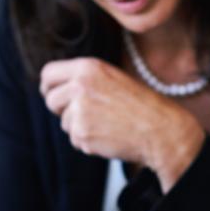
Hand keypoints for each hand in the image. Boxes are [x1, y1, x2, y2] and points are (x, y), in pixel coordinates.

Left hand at [40, 57, 203, 188]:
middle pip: (50, 100)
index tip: (52, 94)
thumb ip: (84, 79)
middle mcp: (80, 86)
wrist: (160, 129)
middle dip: (62, 110)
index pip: (48, 74)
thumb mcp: (112, 78)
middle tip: (85, 114)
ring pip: (64, 122)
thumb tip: (56, 89)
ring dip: (80, 128)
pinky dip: (88, 142)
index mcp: (88, 68)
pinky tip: (109, 136)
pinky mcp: (82, 133)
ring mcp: (79, 110)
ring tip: (107, 124)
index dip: (49, 86)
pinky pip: (75, 140)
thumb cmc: (141, 105)